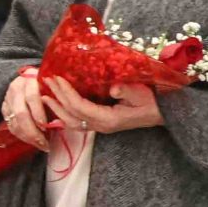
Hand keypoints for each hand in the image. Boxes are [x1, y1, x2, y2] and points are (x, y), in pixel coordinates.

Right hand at [1, 68, 54, 149]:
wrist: (34, 78)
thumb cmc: (49, 83)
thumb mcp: (55, 86)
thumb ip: (57, 98)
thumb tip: (61, 122)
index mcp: (30, 78)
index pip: (32, 97)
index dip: (38, 113)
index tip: (46, 126)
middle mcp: (16, 87)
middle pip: (21, 113)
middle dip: (33, 131)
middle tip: (44, 143)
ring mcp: (8, 98)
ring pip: (14, 122)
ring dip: (27, 136)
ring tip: (40, 145)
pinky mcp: (4, 107)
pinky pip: (10, 125)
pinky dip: (20, 135)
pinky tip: (31, 140)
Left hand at [45, 76, 163, 133]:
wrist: (162, 113)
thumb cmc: (153, 101)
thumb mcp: (142, 93)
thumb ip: (127, 91)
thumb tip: (113, 89)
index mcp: (109, 119)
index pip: (80, 107)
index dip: (66, 93)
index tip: (57, 79)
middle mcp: (101, 126)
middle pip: (71, 114)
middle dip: (57, 98)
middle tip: (46, 81)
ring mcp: (101, 127)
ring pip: (72, 122)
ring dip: (57, 109)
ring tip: (45, 96)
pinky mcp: (101, 124)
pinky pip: (78, 123)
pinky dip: (65, 115)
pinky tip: (57, 108)